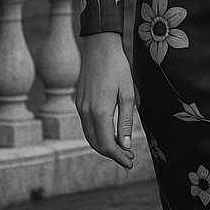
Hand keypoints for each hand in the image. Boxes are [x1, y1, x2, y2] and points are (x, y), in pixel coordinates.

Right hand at [75, 31, 136, 168]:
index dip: (119, 157)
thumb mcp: (128, 95)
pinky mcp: (79, 102)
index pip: (106, 144)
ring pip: (90, 136)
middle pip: (96, 144)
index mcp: (99, 111)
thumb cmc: (118, 68)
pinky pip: (87, 126)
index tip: (130, 162)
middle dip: (112, 154)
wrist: (99, 47)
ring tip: (122, 149)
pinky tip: (111, 134)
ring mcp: (80, 107)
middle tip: (129, 159)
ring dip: (104, 146)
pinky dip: (98, 135)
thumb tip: (124, 145)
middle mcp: (86, 112)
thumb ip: (126, 121)